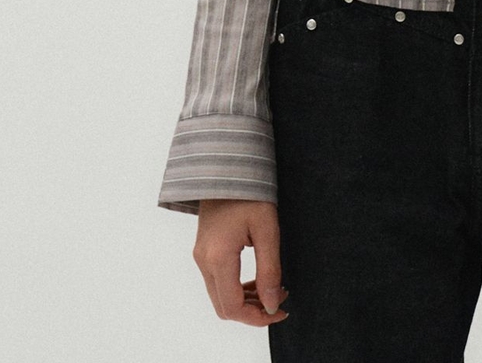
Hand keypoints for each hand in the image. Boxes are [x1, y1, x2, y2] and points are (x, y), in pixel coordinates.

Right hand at [193, 199, 289, 325]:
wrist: (227, 166)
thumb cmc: (250, 191)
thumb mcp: (267, 229)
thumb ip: (269, 269)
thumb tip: (272, 304)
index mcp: (218, 257)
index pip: (233, 306)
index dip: (257, 317)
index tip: (280, 310)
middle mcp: (204, 261)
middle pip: (224, 306)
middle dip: (253, 312)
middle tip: (280, 301)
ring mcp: (201, 256)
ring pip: (220, 296)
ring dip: (246, 300)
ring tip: (274, 289)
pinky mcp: (204, 251)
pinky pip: (218, 282)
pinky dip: (237, 288)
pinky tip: (258, 279)